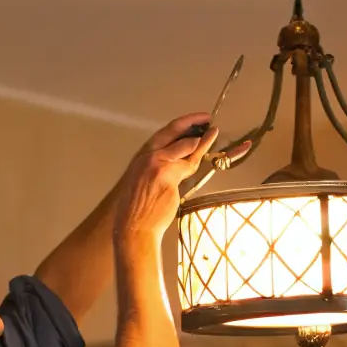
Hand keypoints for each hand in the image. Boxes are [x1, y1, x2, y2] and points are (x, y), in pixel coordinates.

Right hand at [113, 113, 249, 245]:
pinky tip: (203, 158)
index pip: (164, 133)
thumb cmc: (137, 209)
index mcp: (141, 157)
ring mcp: (158, 166)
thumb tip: (180, 158)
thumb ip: (158, 166)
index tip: (195, 119)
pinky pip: (188, 167)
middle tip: (208, 119)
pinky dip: (198, 161)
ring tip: (213, 135)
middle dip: (193, 122)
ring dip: (202, 141)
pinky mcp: (168, 177)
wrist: (133, 227)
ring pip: (185, 148)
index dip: (182, 124)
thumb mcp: (142, 180)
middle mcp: (148, 157)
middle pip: (174, 132)